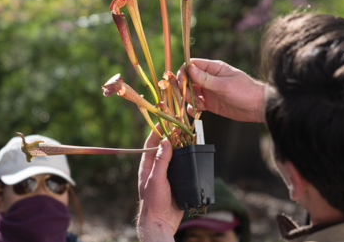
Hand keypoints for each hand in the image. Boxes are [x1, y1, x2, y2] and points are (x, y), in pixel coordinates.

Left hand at [137, 125, 181, 241]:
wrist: (161, 223)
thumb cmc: (153, 202)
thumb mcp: (156, 179)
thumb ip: (161, 161)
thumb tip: (165, 141)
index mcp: (147, 166)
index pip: (151, 143)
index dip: (158, 131)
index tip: (166, 120)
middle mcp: (157, 169)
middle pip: (165, 148)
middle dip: (172, 137)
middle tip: (182, 126)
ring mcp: (167, 175)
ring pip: (175, 157)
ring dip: (182, 148)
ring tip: (190, 137)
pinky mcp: (177, 183)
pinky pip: (184, 168)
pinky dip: (189, 161)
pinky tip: (195, 155)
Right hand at [177, 58, 265, 122]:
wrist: (258, 107)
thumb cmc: (245, 92)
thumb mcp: (224, 85)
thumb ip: (206, 79)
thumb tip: (189, 69)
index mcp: (214, 68)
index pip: (192, 64)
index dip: (183, 72)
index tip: (181, 82)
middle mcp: (209, 78)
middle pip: (188, 79)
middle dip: (184, 87)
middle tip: (187, 96)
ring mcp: (209, 91)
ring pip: (190, 92)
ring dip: (188, 98)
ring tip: (196, 104)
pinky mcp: (211, 104)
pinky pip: (196, 104)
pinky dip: (193, 108)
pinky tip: (197, 111)